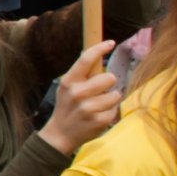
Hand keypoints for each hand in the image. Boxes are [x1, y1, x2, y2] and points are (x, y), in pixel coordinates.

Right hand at [38, 41, 120, 156]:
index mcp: (69, 81)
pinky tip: (99, 115)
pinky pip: (115, 109)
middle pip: (109, 78)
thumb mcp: (67, 87)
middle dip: (109, 82)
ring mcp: (88, 108)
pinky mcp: (98, 120)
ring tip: (100, 104)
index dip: (100, 48)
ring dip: (111, 98)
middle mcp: (77, 93)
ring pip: (115, 94)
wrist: (61, 133)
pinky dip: (110, 112)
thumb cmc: (67, 106)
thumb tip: (97, 54)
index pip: (86, 59)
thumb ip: (80, 74)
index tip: (110, 43)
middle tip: (101, 89)